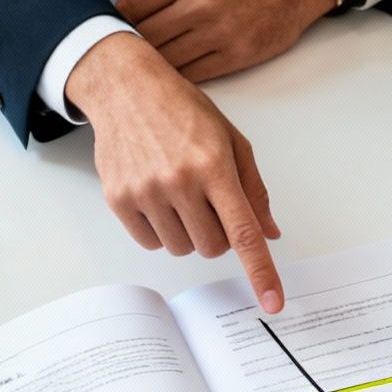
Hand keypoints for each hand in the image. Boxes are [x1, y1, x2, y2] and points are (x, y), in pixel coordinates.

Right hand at [66, 32, 283, 311]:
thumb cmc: (182, 111)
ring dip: (188, 233)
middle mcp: (179, 181)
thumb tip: (269, 234)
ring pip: (181, 248)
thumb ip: (253, 190)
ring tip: (180, 195)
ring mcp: (145, 192)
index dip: (261, 272)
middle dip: (218, 235)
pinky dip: (161, 231)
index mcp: (213, 166)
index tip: (273, 302)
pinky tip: (158, 198)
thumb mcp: (231, 140)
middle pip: (212, 247)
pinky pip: (151, 243)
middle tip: (209, 203)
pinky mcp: (119, 200)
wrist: (126, 89)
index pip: (243, 232)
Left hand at [108, 0, 335, 83]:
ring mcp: (219, 33)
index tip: (113, 25)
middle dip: (131, 44)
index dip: (117, 19)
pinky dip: (178, 75)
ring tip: (147, 60)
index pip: (132, 7)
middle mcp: (200, 4)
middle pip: (146, 36)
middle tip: (125, 48)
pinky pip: (193, 74)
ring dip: (153, 62)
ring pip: (167, 58)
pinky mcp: (235, 55)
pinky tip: (172, 69)